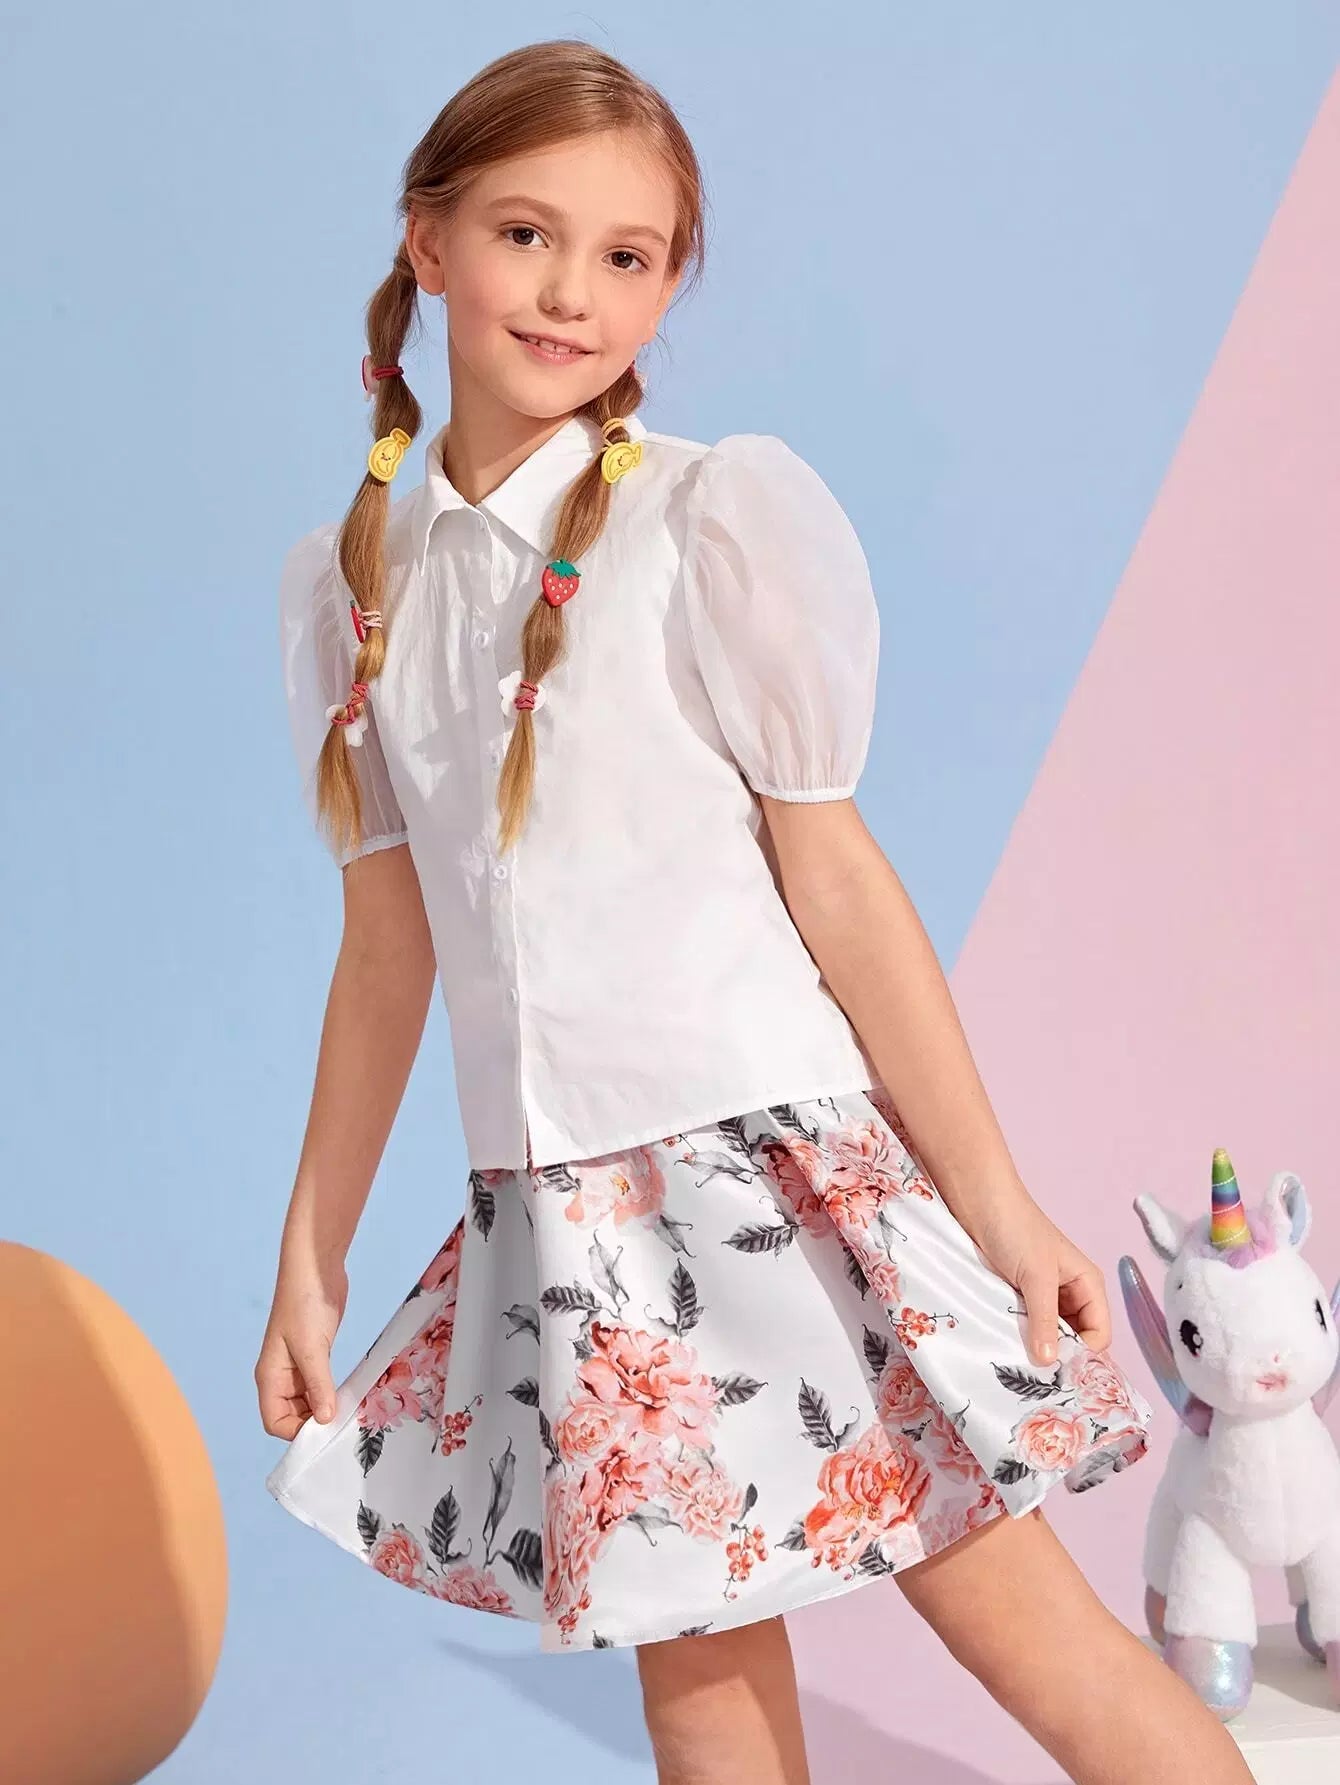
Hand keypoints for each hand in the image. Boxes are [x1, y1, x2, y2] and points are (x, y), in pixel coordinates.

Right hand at [255, 1250, 348, 1439]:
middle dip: (313, 1424)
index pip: (274, 1422)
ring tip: (349, 1412)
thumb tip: (325, 1420)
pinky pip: (320, 1386)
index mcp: (270, 1376)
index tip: (325, 1431)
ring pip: (308, 1403)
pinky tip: (349, 1395)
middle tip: (343, 1424)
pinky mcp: (316, 1356)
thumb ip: (318, 1385)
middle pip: (291, 1417)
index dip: (296, 1432)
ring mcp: (298, 1366)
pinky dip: (332, 1394)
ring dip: (324, 1409)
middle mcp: (281, 1376)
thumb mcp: (312, 1348)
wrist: (316, 1268)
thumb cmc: (304, 1304)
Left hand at [955, 1184, 1111, 1367]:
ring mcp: (1041, 1297)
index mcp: (1088, 1285)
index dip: (1083, 1355)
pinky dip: (1017, 1337)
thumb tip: (1049, 1362)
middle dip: (1058, 1356)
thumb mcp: (1036, 1275)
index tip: (1056, 1372)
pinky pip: (1024, 1327)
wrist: (976, 1199)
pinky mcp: (1016, 1297)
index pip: (1099, 1335)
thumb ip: (1044, 1319)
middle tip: (1035, 1375)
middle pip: (1074, 1340)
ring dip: (1035, 1348)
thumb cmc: (1015, 1227)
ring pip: (1047, 1336)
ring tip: (1017, 1362)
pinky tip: (1004, 1347)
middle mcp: (1070, 1294)